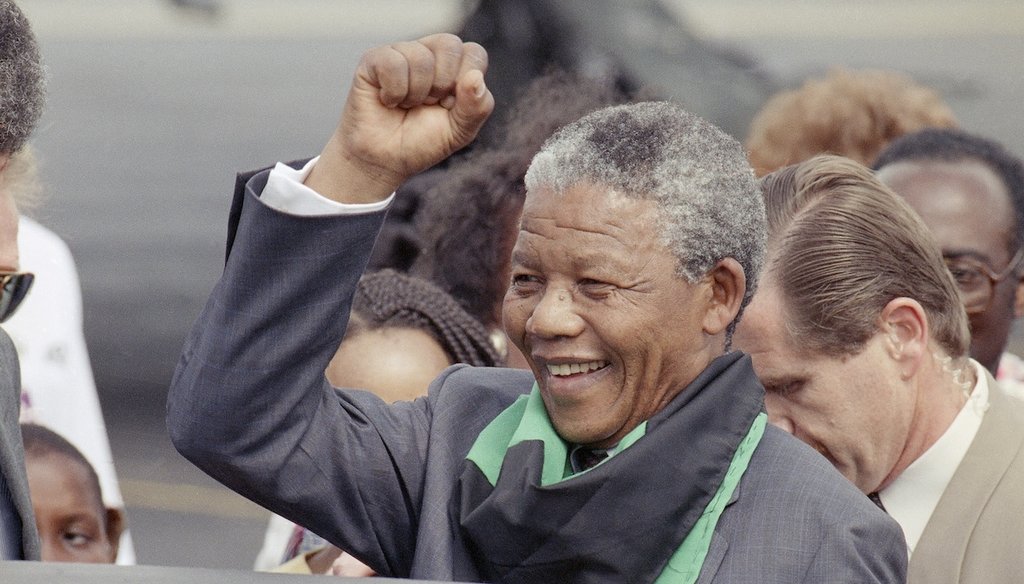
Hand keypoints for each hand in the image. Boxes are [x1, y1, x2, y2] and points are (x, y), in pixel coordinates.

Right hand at [306, 34, 493, 203]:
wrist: (384, 161)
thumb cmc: (422, 142)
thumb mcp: (460, 132)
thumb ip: (477, 108)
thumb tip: (475, 77)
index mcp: (455, 66)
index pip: (474, 53)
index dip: (466, 83)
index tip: (450, 106)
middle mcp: (429, 52)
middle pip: (450, 45)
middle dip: (442, 85)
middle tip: (427, 104)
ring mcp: (401, 53)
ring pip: (421, 58)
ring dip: (416, 94)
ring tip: (406, 106)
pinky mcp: (374, 59)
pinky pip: (393, 63)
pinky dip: (394, 93)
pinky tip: (388, 101)